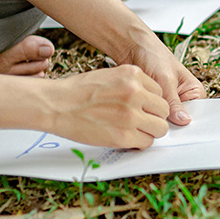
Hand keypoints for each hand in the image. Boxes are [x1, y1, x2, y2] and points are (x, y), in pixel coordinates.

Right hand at [50, 65, 171, 147]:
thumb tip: (149, 101)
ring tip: (134, 131)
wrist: (55, 104)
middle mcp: (135, 93)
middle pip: (164, 110)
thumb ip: (132, 86)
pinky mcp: (124, 135)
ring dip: (149, 132)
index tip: (142, 108)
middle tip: (141, 122)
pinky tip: (126, 138)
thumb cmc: (78, 91)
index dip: (151, 103)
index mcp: (133, 75)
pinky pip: (147, 142)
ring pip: (160, 128)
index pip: (161, 92)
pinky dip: (139, 143)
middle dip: (154, 117)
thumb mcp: (109, 76)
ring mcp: (131, 115)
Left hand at [120, 36, 205, 125]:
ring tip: (151, 116)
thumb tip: (184, 121)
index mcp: (195, 92)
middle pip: (183, 120)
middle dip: (172, 122)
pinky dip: (150, 117)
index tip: (179, 129)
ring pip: (168, 120)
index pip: (197, 114)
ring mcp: (170, 103)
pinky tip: (144, 115)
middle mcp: (184, 99)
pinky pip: (156, 117)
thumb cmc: (153, 56)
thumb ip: (174, 102)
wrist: (132, 48)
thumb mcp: (166, 80)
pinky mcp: (156, 105)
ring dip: (159, 119)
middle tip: (162, 123)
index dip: (188, 124)